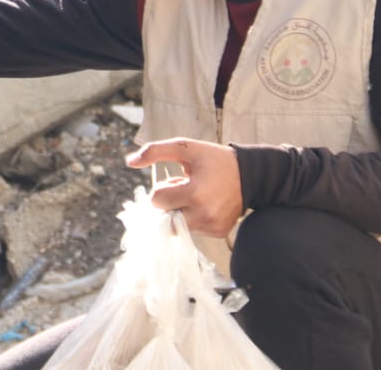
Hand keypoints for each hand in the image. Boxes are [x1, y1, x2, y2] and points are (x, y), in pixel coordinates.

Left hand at [125, 138, 243, 236]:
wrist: (250, 175)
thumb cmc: (213, 159)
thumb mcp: (185, 148)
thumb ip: (155, 151)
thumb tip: (129, 162)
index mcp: (195, 193)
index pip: (156, 200)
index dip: (163, 189)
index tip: (178, 181)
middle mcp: (204, 215)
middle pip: (165, 216)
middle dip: (171, 202)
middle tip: (189, 188)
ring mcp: (212, 226)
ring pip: (178, 224)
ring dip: (182, 211)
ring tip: (199, 195)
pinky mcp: (218, 233)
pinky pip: (193, 230)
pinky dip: (194, 218)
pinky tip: (208, 205)